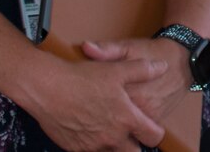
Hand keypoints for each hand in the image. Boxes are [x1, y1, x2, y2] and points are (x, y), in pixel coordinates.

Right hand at [14, 50, 166, 151]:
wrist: (47, 89)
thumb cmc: (83, 78)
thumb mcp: (117, 69)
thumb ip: (143, 70)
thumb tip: (162, 67)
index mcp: (126, 119)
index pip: (153, 136)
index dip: (155, 132)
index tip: (150, 127)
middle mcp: (112, 137)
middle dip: (134, 144)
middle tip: (129, 132)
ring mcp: (92, 145)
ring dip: (113, 145)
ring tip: (107, 129)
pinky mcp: (74, 149)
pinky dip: (92, 145)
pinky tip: (88, 129)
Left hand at [82, 37, 195, 125]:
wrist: (183, 60)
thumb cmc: (152, 52)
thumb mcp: (129, 47)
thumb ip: (107, 50)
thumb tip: (86, 47)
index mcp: (129, 90)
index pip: (101, 104)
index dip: (88, 104)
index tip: (80, 100)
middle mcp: (140, 107)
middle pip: (111, 121)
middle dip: (99, 118)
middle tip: (89, 111)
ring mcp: (150, 116)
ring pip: (124, 128)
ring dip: (113, 124)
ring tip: (101, 116)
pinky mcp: (156, 120)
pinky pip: (137, 129)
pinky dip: (126, 126)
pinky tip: (117, 119)